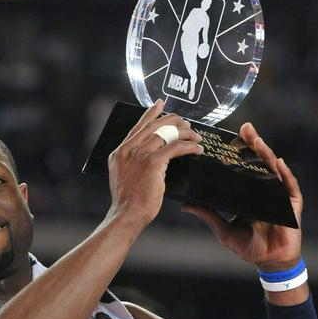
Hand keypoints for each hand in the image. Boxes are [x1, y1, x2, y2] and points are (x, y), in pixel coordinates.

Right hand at [107, 99, 203, 228]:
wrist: (127, 215)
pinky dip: (189, 146)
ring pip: (167, 134)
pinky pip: (176, 147)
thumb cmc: (128, 202)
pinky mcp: (153, 162)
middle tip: (186, 123)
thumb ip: (132, 163)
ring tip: (196, 135)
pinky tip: (197, 148)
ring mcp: (140, 155)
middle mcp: (128, 150)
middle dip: (173, 121)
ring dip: (185, 133)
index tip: (160, 104)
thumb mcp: (123, 177)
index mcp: (120, 152)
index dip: (150, 113)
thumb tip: (147, 157)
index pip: (138, 126)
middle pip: (154, 125)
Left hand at [183, 123, 302, 269]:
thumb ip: (208, 215)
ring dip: (265, 153)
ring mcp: (279, 195)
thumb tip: (186, 205)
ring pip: (273, 169)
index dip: (238, 153)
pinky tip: (278, 162)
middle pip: (259, 162)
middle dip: (253, 144)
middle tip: (244, 128)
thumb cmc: (249, 246)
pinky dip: (284, 174)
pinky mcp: (291, 204)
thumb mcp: (224, 229)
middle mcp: (265, 190)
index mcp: (249, 193)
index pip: (244, 168)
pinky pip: (289, 186)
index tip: (227, 138)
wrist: (269, 262)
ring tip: (256, 139)